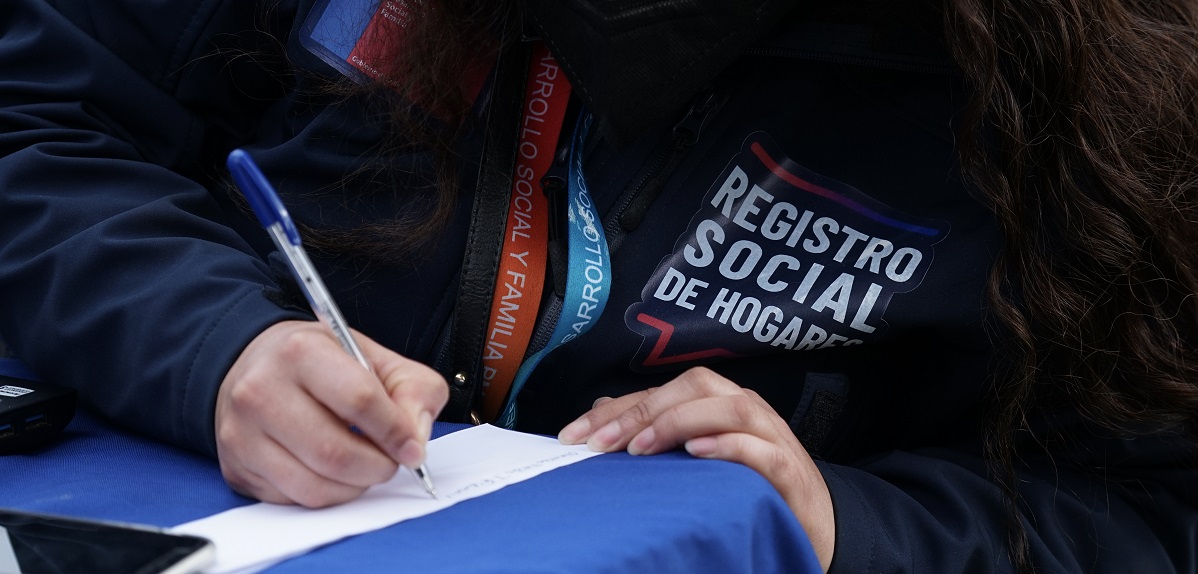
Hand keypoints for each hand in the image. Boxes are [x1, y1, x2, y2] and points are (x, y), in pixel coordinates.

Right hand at [214, 320, 447, 507]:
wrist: (256, 366)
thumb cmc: (321, 363)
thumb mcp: (374, 357)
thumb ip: (413, 390)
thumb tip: (415, 441)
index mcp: (301, 351)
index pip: (359, 400)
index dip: (395, 432)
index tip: (412, 448)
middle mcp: (262, 390)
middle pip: (336, 453)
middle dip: (377, 468)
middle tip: (390, 463)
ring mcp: (242, 432)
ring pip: (315, 486)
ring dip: (354, 487)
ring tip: (364, 468)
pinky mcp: (236, 466)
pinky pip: (293, 500)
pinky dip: (326, 495)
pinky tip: (332, 473)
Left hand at [557, 367, 834, 571]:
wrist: (814, 524)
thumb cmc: (748, 487)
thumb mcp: (697, 458)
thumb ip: (657, 432)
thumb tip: (602, 411)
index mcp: (719, 403)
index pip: (662, 391)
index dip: (616, 408)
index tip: (573, 435)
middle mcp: (746, 411)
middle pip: (695, 386)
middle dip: (642, 411)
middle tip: (599, 444)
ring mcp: (772, 437)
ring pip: (731, 407)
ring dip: (681, 422)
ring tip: (640, 449)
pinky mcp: (790, 472)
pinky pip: (763, 450)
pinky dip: (729, 446)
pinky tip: (697, 454)